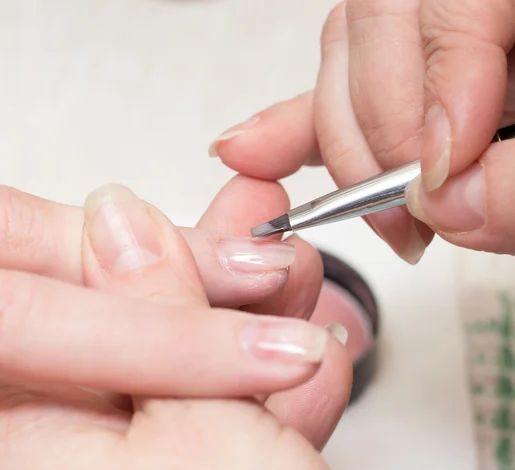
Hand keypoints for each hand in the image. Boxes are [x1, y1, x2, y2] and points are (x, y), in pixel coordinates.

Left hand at [0, 184, 381, 469]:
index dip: (111, 254)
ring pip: (163, 364)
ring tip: (298, 291)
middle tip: (257, 252)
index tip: (183, 235)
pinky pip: (196, 414)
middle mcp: (38, 462)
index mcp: (10, 444)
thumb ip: (151, 314)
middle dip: (192, 278)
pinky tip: (309, 366)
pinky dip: (254, 387)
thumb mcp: (203, 433)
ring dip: (240, 324)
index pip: (23, 295)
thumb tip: (114, 220)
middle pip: (104, 323)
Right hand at [209, 0, 514, 259]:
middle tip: (410, 210)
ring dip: (344, 146)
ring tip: (377, 212)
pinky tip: (254, 152)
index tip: (438, 183)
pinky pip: (334, 82)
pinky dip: (293, 129)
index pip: (451, 8)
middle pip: (375, 24)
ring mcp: (424, 17)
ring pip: (343, 53)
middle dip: (381, 134)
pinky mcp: (400, 63)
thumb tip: (449, 206)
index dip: (433, 100)